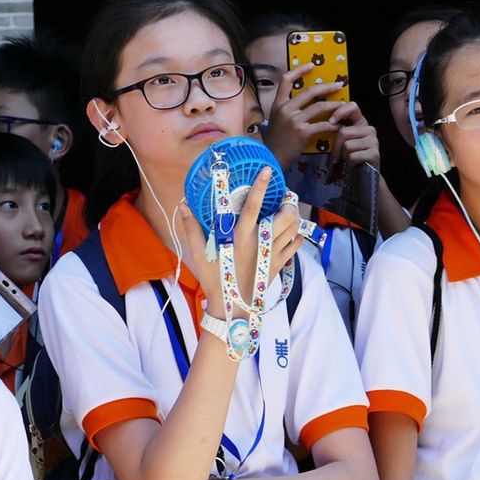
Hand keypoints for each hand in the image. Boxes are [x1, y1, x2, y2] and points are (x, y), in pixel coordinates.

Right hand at [174, 167, 303, 320]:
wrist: (233, 308)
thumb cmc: (215, 279)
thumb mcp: (200, 254)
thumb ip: (192, 228)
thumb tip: (183, 205)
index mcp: (240, 237)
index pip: (252, 206)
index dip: (260, 187)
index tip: (267, 171)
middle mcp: (260, 243)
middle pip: (285, 217)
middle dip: (288, 203)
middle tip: (284, 198)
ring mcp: (273, 254)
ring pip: (294, 228)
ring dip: (293, 217)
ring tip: (287, 210)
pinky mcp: (279, 264)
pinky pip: (296, 245)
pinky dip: (296, 235)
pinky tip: (290, 232)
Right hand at [263, 73, 346, 165]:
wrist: (271, 158)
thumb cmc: (275, 141)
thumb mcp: (276, 120)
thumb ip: (287, 110)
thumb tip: (304, 103)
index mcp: (278, 104)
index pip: (286, 79)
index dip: (299, 70)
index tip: (311, 65)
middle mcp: (285, 109)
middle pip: (310, 91)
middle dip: (327, 87)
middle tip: (338, 85)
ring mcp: (294, 120)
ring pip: (320, 107)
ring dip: (334, 106)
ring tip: (343, 106)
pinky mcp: (303, 132)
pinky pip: (323, 125)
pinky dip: (333, 125)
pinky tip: (338, 126)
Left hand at [328, 102, 380, 167]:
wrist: (364, 173)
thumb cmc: (351, 154)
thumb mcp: (344, 139)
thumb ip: (338, 128)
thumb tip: (324, 122)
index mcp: (361, 122)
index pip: (353, 107)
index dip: (340, 112)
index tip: (331, 121)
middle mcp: (369, 129)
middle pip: (343, 132)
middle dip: (336, 146)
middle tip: (337, 154)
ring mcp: (374, 141)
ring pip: (347, 145)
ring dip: (344, 155)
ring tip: (348, 158)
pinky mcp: (374, 154)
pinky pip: (353, 156)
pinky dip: (349, 162)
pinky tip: (354, 163)